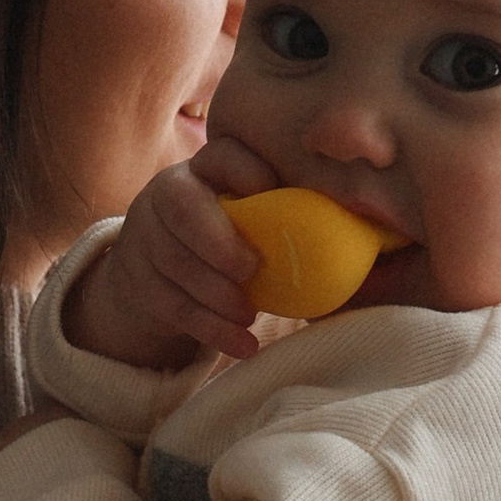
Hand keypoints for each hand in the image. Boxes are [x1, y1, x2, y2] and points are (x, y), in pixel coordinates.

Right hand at [66, 134, 279, 371]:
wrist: (159, 271)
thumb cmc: (229, 238)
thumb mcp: (251, 215)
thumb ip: (290, 211)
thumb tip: (362, 218)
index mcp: (204, 170)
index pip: (220, 156)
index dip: (243, 171)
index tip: (270, 190)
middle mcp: (166, 194)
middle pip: (182, 207)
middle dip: (218, 241)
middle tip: (251, 271)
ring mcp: (145, 237)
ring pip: (174, 262)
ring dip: (217, 294)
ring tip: (250, 316)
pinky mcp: (138, 282)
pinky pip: (172, 306)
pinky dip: (211, 329)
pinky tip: (243, 345)